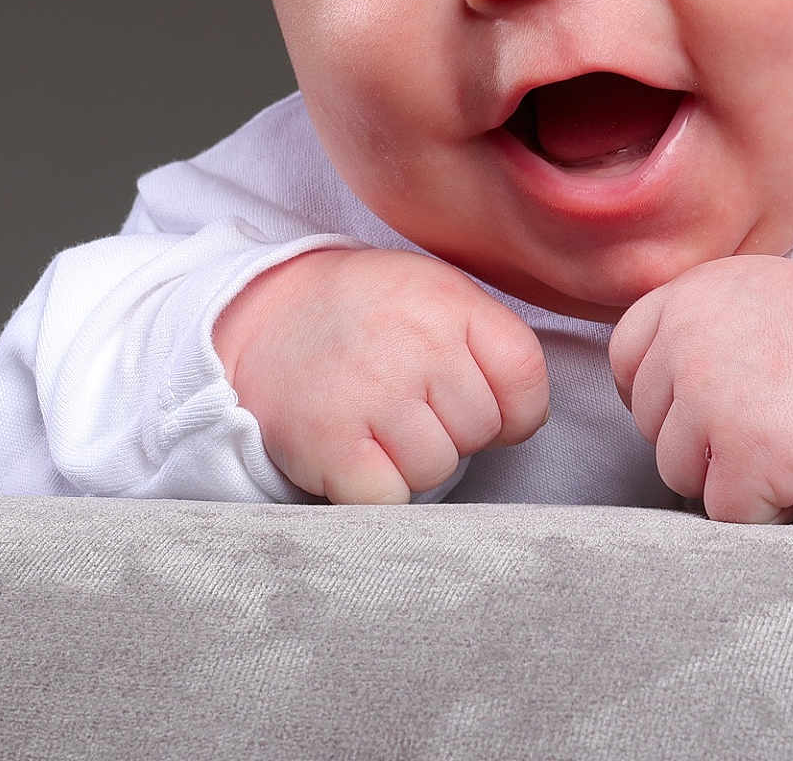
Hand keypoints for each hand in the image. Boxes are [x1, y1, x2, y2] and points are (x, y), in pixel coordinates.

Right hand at [213, 246, 548, 503]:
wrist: (264, 315)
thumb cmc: (368, 313)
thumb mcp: (436, 295)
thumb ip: (491, 345)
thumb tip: (528, 421)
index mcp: (452, 302)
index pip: (525, 377)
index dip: (516, 410)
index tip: (487, 408)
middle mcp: (417, 343)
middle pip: (481, 430)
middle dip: (453, 430)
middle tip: (408, 403)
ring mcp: (372, 392)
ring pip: (437, 469)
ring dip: (411, 461)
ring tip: (378, 423)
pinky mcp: (329, 441)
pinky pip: (388, 498)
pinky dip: (374, 490)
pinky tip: (355, 452)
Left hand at [607, 256, 792, 523]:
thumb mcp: (753, 294)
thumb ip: (695, 324)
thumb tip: (647, 385)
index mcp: (686, 299)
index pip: (625, 361)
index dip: (665, 394)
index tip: (710, 402)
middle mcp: (688, 344)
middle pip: (653, 426)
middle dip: (703, 438)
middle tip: (770, 417)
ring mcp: (713, 402)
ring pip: (680, 474)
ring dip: (730, 475)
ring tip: (789, 440)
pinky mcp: (746, 458)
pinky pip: (726, 512)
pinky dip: (766, 507)